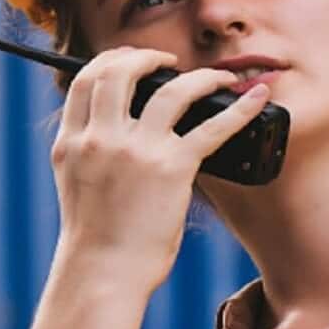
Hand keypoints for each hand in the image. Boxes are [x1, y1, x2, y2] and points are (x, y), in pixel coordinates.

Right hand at [49, 47, 270, 296]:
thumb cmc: (95, 238)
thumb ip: (90, 150)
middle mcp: (101, 138)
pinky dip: (240, 109)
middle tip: (167, 61)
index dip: (110, 60)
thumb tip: (114, 129)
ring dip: (198, 76)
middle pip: (119, 70)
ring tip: (215, 78)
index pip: (86, 80)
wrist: (103, 272)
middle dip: (145, 56)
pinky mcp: (172, 168)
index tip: (127, 60)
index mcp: (72, 142)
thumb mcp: (76, 182)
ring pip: (170, 89)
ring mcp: (136, 151)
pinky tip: (256, 100)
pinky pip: (213, 126)